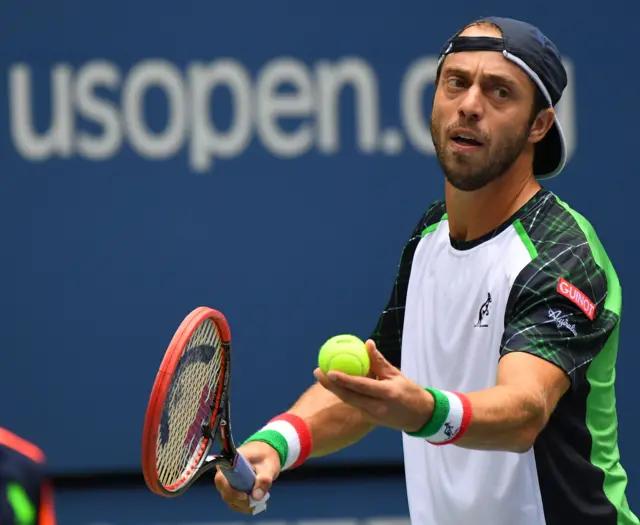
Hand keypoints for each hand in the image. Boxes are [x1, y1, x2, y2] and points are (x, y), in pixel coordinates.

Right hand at [214, 441, 280, 513]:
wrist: (265, 453)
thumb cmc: (265, 456)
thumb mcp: (269, 466)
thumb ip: (264, 480)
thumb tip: (256, 497)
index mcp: (231, 461)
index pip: (221, 478)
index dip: (231, 491)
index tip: (245, 496)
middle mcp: (225, 471)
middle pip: (224, 491)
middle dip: (239, 500)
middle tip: (254, 501)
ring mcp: (227, 480)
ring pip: (228, 498)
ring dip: (242, 505)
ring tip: (256, 502)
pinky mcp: (231, 487)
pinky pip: (233, 500)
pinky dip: (243, 505)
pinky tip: (253, 503)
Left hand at [313, 339, 432, 432]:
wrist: (420, 417)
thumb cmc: (409, 392)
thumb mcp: (396, 374)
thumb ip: (379, 361)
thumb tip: (367, 343)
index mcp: (387, 393)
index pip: (361, 386)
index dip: (344, 380)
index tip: (330, 371)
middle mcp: (377, 407)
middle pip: (348, 396)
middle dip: (330, 385)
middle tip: (318, 371)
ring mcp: (372, 415)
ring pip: (348, 401)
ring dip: (333, 389)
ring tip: (321, 376)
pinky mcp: (369, 419)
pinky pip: (353, 404)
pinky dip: (343, 393)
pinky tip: (333, 384)